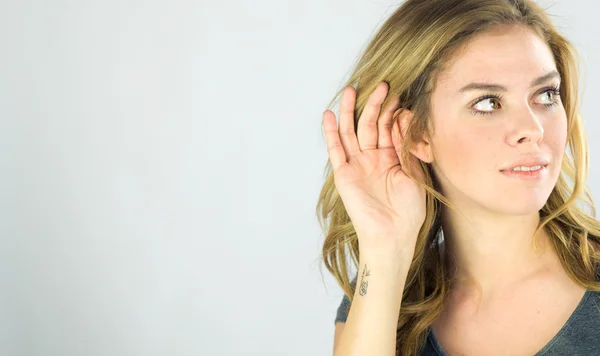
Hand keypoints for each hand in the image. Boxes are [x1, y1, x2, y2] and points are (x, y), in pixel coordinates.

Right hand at [322, 82, 426, 253]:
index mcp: (391, 158)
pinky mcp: (344, 174)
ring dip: (350, 112)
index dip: (392, 111)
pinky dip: (331, 133)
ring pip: (351, 132)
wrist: (394, 234)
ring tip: (351, 90)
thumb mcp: (415, 172)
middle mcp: (372, 159)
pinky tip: (330, 116)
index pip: (389, 128)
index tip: (398, 94)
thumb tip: (405, 118)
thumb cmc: (409, 210)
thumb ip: (408, 146)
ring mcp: (357, 165)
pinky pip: (336, 150)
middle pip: (370, 125)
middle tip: (381, 84)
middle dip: (374, 105)